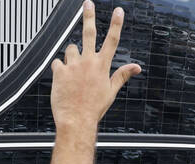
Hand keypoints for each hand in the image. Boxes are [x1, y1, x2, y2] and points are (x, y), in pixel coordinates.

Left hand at [49, 2, 140, 133]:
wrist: (76, 121)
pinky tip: (63, 80)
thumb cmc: (93, 109)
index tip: (118, 11)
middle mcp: (88, 62)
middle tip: (87, 3)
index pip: (112, 40)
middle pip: (89, 33)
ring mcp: (73, 65)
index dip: (116, 24)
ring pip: (70, 49)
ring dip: (71, 56)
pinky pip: (57, 62)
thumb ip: (121, 75)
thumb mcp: (111, 92)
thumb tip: (137, 67)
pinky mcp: (59, 71)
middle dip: (89, 16)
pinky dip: (59, 69)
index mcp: (102, 66)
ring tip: (73, 73)